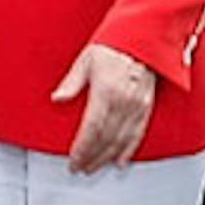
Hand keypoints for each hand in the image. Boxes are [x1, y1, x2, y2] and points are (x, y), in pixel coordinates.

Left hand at [50, 42, 158, 172]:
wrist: (143, 36)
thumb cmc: (113, 46)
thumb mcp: (86, 61)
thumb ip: (71, 83)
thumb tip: (57, 98)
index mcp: (107, 92)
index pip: (92, 129)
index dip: (82, 148)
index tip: (73, 160)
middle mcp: (124, 102)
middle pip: (106, 138)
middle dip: (92, 157)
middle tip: (80, 168)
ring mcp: (138, 105)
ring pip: (122, 140)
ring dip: (107, 157)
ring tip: (94, 167)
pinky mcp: (147, 106)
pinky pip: (138, 133)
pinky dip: (129, 149)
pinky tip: (120, 160)